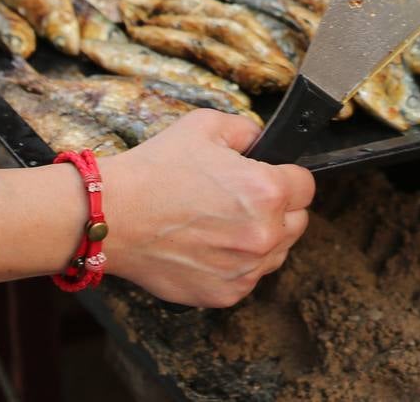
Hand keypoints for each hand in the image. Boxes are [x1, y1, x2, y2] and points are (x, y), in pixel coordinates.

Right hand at [102, 109, 315, 306]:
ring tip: (221, 223)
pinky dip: (236, 264)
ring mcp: (245, 270)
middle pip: (297, 221)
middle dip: (278, 208)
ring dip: (261, 238)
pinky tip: (208, 245)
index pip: (306, 185)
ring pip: (277, 253)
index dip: (286, 175)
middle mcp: (264, 234)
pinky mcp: (225, 294)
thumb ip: (247, 131)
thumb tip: (263, 141)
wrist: (113, 216)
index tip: (269, 176)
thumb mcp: (205, 126)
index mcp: (266, 190)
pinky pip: (249, 278)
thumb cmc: (155, 171)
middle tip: (240, 199)